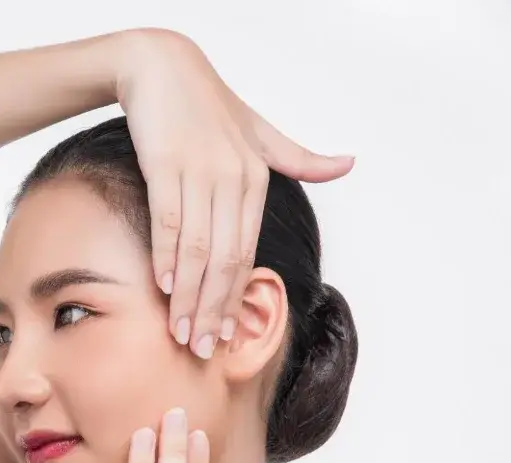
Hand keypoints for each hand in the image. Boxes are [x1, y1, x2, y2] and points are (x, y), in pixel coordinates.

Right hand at [114, 28, 353, 358]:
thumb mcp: (259, 130)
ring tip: (180, 331)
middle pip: (224, 259)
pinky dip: (166, 258)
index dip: (236, 297)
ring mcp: (199, 172)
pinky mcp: (165, 164)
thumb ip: (298, 157)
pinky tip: (164, 288)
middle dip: (213, 309)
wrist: (161, 66)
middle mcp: (232, 178)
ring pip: (195, 249)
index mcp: (256, 178)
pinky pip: (167, 221)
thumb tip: (348, 165)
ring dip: (188, 296)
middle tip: (202, 347)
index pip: (247, 253)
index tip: (226, 334)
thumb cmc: (208, 105)